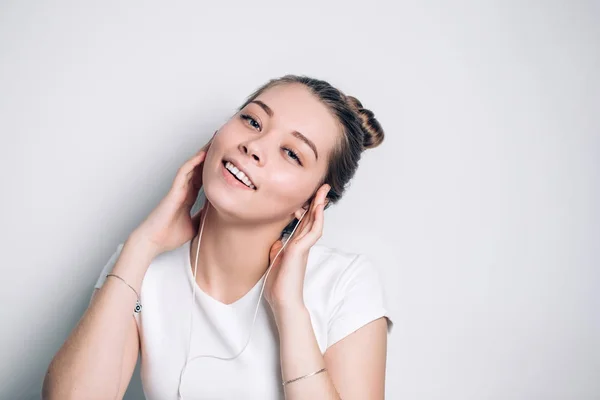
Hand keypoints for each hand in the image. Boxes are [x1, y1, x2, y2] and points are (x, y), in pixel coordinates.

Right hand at [131, 137, 212, 257]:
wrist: (153, 242)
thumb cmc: (169, 235)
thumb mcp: (194, 225)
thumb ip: (203, 217)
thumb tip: (217, 216)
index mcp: (188, 197)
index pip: (203, 178)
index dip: (213, 168)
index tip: (225, 160)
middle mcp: (184, 190)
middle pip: (199, 168)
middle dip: (210, 156)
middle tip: (222, 143)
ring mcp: (178, 189)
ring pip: (192, 166)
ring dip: (202, 153)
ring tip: (214, 141)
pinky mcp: (174, 191)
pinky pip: (183, 173)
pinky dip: (192, 163)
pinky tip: (202, 154)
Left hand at [265, 184, 330, 315]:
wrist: (282, 302)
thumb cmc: (279, 287)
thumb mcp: (275, 264)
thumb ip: (277, 251)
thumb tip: (277, 241)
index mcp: (296, 247)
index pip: (303, 224)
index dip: (306, 209)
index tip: (307, 197)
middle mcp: (301, 245)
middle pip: (311, 219)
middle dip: (316, 202)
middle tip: (322, 188)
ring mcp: (302, 248)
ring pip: (314, 222)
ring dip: (319, 206)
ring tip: (323, 191)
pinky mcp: (300, 251)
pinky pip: (313, 231)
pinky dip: (316, 218)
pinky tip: (317, 207)